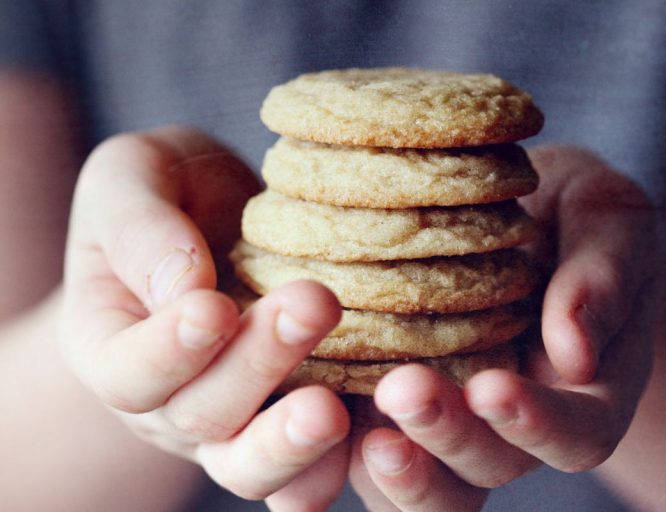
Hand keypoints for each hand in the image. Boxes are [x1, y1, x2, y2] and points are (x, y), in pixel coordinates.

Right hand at [58, 127, 350, 509]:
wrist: (223, 217)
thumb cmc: (171, 191)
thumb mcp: (133, 177)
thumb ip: (140, 226)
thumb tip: (185, 288)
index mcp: (111, 346)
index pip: (127, 372)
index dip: (168, 351)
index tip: (214, 308)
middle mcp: (168, 403)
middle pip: (203, 416)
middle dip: (258, 366)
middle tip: (313, 305)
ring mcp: (231, 423)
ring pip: (251, 468)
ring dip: (293, 445)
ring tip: (332, 410)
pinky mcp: (290, 424)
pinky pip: (308, 473)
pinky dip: (339, 463)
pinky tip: (377, 435)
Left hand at [348, 146, 656, 510]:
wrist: (523, 215)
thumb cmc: (577, 215)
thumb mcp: (610, 221)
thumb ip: (605, 278)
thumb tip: (576, 353)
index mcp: (587, 394)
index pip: (576, 435)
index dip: (537, 424)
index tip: (493, 387)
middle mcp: (515, 425)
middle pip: (489, 467)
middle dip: (448, 438)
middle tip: (404, 390)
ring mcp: (453, 420)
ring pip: (428, 484)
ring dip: (397, 470)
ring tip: (362, 433)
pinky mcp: (394, 404)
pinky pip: (370, 449)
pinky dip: (342, 451)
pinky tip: (308, 411)